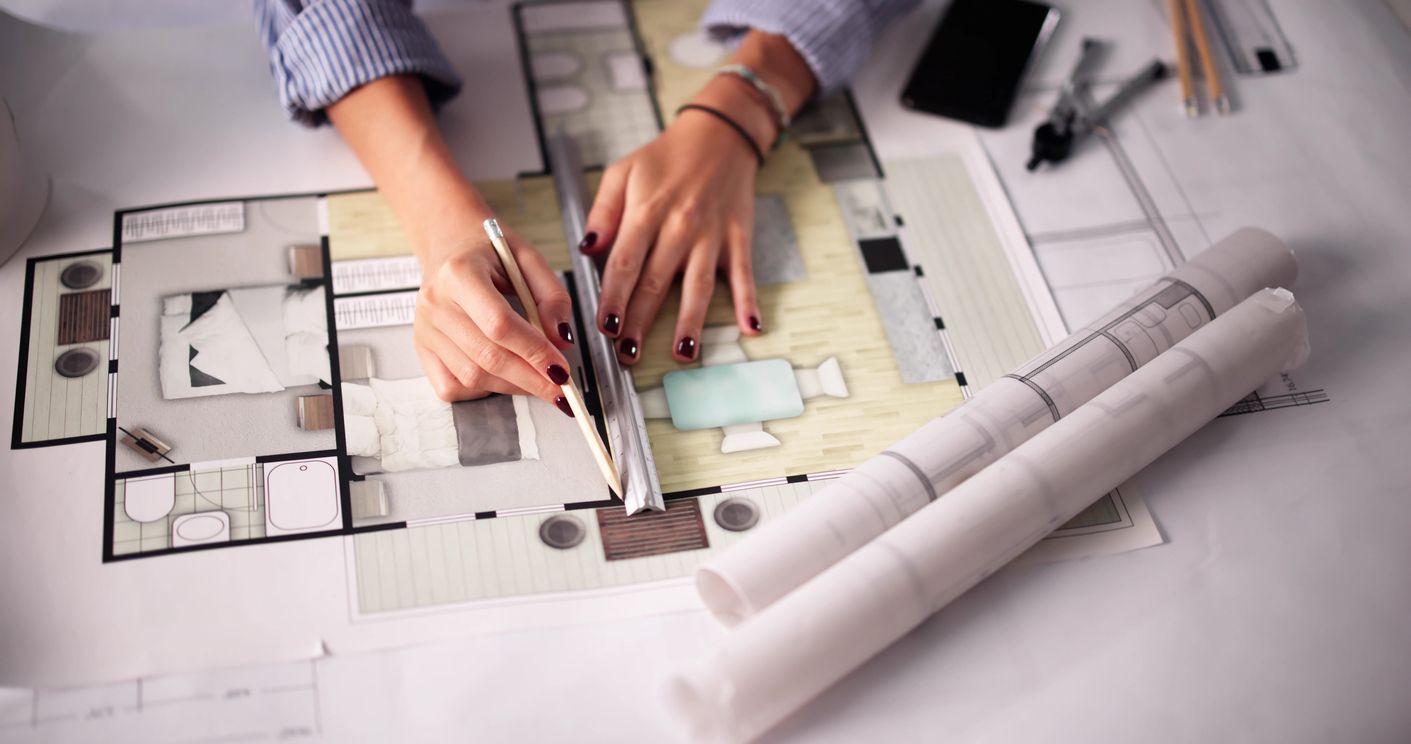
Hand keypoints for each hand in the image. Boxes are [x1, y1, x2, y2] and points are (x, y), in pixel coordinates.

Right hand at [413, 223, 576, 410]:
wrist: (449, 246)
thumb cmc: (489, 252)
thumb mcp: (528, 258)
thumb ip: (552, 296)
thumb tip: (561, 342)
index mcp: (460, 273)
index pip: (499, 324)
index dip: (534, 352)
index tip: (561, 370)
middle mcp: (436, 303)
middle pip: (487, 356)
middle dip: (530, 379)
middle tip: (560, 389)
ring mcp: (425, 329)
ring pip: (472, 377)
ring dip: (512, 386)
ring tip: (537, 381)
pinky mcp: (422, 348)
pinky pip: (451, 386)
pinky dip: (481, 390)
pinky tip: (500, 377)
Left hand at [583, 105, 763, 365]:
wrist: (719, 135)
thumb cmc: (666, 157)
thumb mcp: (623, 172)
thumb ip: (603, 212)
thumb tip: (586, 248)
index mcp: (647, 211)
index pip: (625, 262)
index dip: (614, 297)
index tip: (604, 327)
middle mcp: (680, 226)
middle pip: (656, 283)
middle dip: (641, 322)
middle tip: (629, 356)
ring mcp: (712, 235)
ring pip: (698, 286)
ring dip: (690, 322)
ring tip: (682, 354)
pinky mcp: (738, 238)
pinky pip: (743, 274)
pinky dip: (749, 301)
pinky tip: (751, 328)